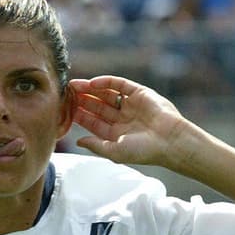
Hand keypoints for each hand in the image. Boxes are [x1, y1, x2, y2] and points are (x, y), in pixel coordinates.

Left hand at [69, 75, 189, 167]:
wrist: (170, 141)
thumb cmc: (144, 151)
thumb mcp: (114, 152)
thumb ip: (95, 146)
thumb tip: (77, 141)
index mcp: (116, 133)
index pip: (93, 122)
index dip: (79, 115)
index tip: (64, 110)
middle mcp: (122, 118)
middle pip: (97, 106)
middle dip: (81, 100)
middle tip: (65, 94)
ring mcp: (131, 105)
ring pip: (106, 94)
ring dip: (90, 89)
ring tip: (74, 85)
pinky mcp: (140, 93)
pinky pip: (120, 84)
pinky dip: (106, 82)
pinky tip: (92, 83)